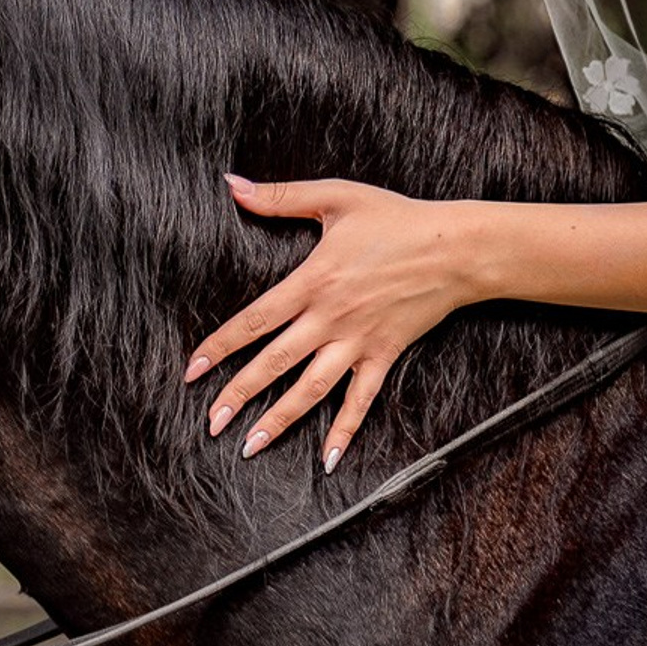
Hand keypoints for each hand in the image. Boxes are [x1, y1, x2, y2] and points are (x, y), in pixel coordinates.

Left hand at [184, 174, 482, 472]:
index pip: (255, 320)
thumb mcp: (335, 197)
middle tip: (210, 422)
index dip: (221, 345)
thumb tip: (231, 184)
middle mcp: (330, 318)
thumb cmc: (394, 218)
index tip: (192, 369)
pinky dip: (344, 430)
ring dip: (280, 420)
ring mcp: (358, 342)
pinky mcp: (384, 355)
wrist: (454, 247)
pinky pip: (361, 400)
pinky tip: (327, 460)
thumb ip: (279, 196)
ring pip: (311, 389)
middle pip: (275, 363)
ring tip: (250, 447)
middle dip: (239, 394)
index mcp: (312, 281)